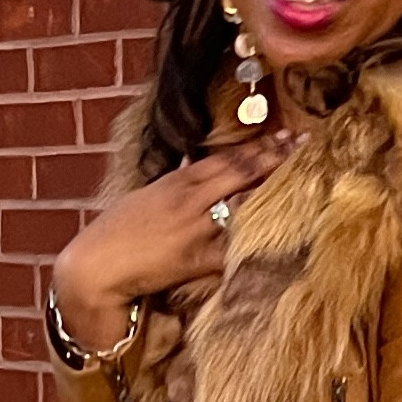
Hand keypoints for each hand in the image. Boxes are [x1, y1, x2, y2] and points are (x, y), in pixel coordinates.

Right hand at [49, 135, 290, 350]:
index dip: (261, 145)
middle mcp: (190, 199)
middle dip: (276, 157)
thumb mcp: (148, 194)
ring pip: (243, 203)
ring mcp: (194, 227)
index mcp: (178, 181)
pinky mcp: (195, 258)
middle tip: (306, 144)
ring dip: (274, 192)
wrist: (95, 265)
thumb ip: (176, 177)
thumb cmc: (118, 230)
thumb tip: (193, 155)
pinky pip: (234, 248)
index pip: (227, 157)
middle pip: (241, 172)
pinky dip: (257, 242)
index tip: (289, 135)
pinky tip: (285, 237)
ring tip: (305, 180)